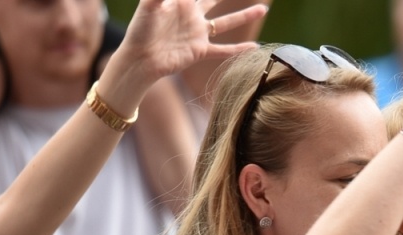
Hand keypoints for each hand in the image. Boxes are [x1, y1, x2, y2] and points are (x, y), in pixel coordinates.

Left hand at [107, 0, 268, 92]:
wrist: (140, 60)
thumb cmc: (139, 31)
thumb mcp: (148, 7)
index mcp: (180, 1)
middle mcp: (192, 15)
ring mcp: (198, 34)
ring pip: (226, 23)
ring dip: (244, 16)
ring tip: (263, 9)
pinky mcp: (199, 51)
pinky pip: (223, 50)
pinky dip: (238, 50)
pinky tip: (254, 47)